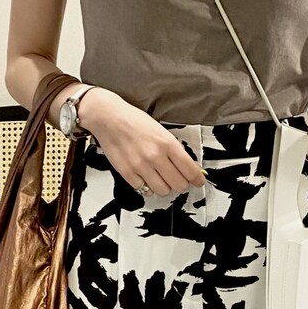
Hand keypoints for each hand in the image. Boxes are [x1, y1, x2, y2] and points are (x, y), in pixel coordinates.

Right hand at [81, 90, 206, 194]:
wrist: (109, 118)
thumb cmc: (134, 121)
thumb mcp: (161, 131)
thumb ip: (174, 150)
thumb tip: (189, 167)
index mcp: (168, 144)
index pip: (190, 170)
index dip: (197, 179)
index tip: (198, 181)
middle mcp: (156, 157)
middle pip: (179, 185)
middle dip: (181, 183)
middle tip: (177, 178)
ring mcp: (141, 167)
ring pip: (163, 191)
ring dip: (164, 186)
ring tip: (159, 177)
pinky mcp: (127, 173)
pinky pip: (144, 190)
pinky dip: (146, 185)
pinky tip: (145, 175)